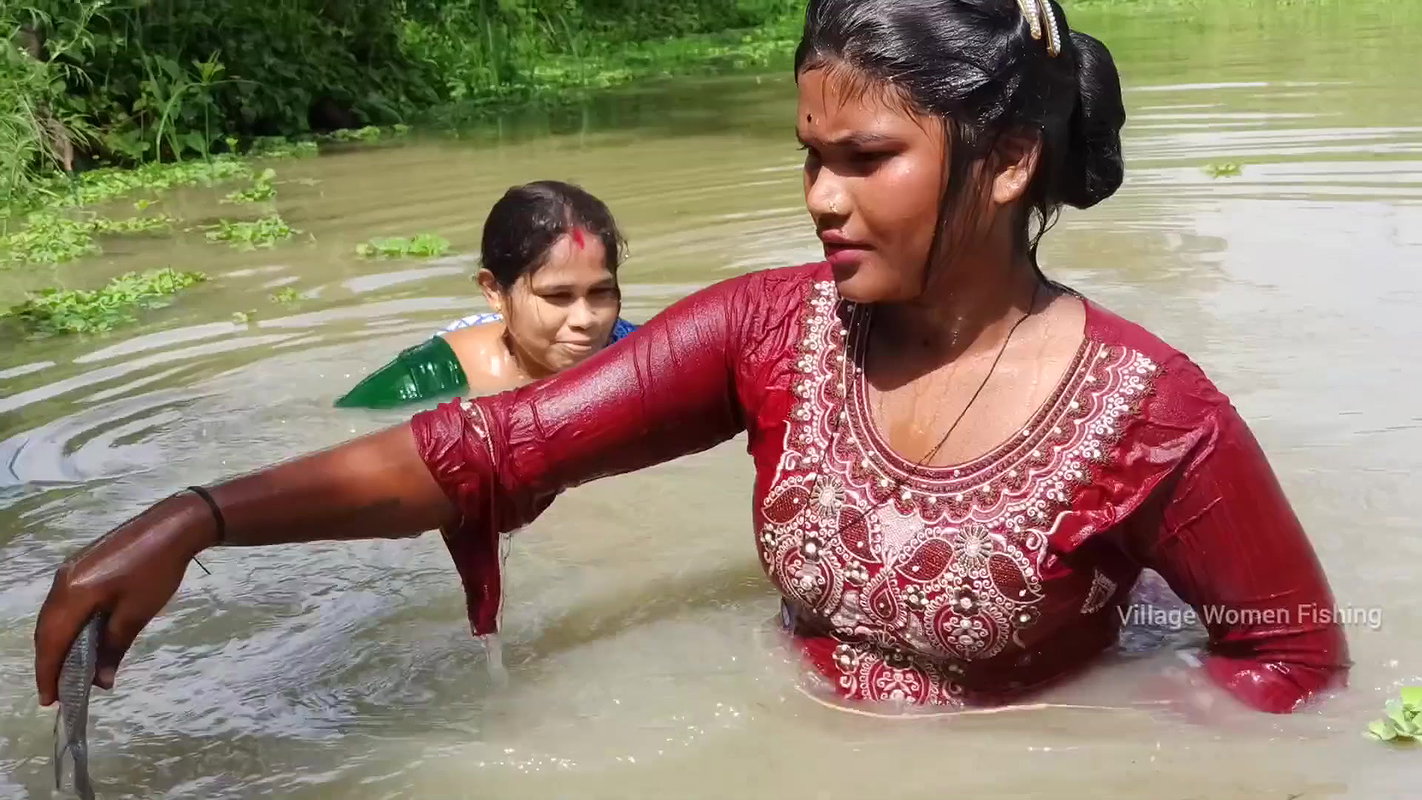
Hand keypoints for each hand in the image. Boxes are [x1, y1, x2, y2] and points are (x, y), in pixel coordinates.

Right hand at [34, 494, 212, 704]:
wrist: (173, 525)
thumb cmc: (157, 571)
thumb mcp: (136, 614)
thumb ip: (112, 648)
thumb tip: (100, 681)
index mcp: (72, 593)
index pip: (51, 641)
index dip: (48, 672)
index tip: (49, 700)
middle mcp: (62, 581)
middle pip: (47, 629)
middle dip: (50, 661)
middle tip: (57, 691)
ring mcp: (70, 570)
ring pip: (54, 616)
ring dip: (58, 643)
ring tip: (68, 671)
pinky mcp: (81, 565)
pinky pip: (64, 603)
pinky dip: (67, 625)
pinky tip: (79, 638)